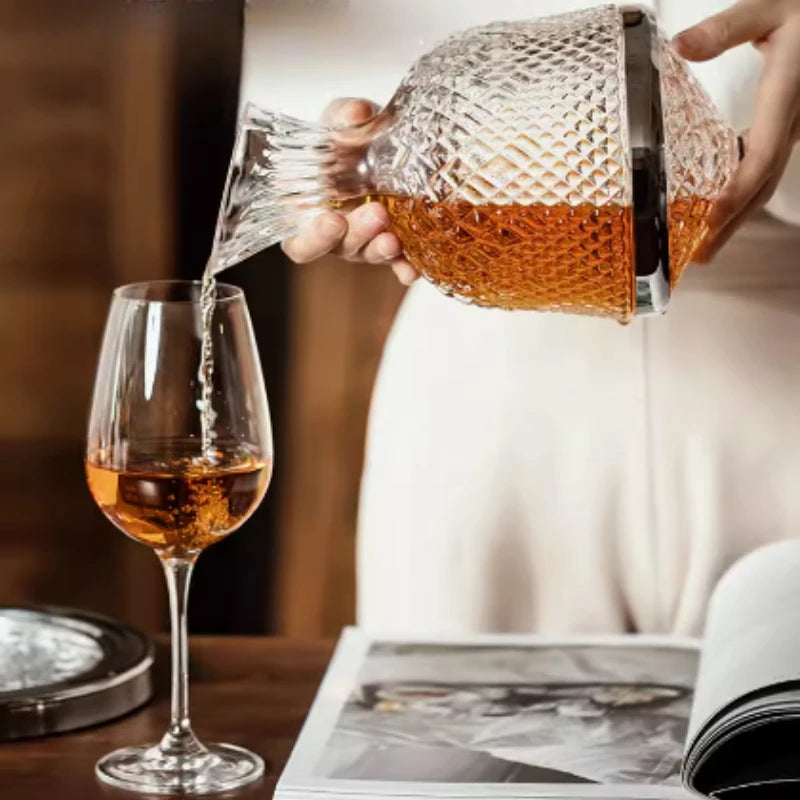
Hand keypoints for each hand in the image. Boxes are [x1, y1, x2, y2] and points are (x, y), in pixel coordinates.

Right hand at [280, 98, 418, 285]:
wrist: (381, 144)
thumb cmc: (346, 138)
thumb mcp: (342, 121)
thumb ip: (344, 117)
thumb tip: (358, 111)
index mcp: (306, 209)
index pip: (300, 241)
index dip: (313, 238)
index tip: (332, 219)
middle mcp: (332, 232)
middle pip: (337, 249)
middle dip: (357, 235)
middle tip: (376, 214)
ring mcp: (362, 241)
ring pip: (367, 254)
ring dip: (381, 248)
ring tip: (396, 237)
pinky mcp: (389, 243)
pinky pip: (397, 262)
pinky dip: (406, 266)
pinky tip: (414, 268)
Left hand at [674, 0, 799, 262]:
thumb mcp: (769, 7)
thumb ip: (727, 27)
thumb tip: (681, 47)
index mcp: (786, 97)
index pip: (761, 157)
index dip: (736, 192)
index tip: (710, 219)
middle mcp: (793, 121)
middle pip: (763, 184)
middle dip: (732, 223)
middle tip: (700, 256)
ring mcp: (793, 127)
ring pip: (766, 181)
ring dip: (736, 217)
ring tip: (705, 247)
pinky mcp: (786, 126)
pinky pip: (764, 167)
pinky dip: (741, 194)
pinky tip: (718, 208)